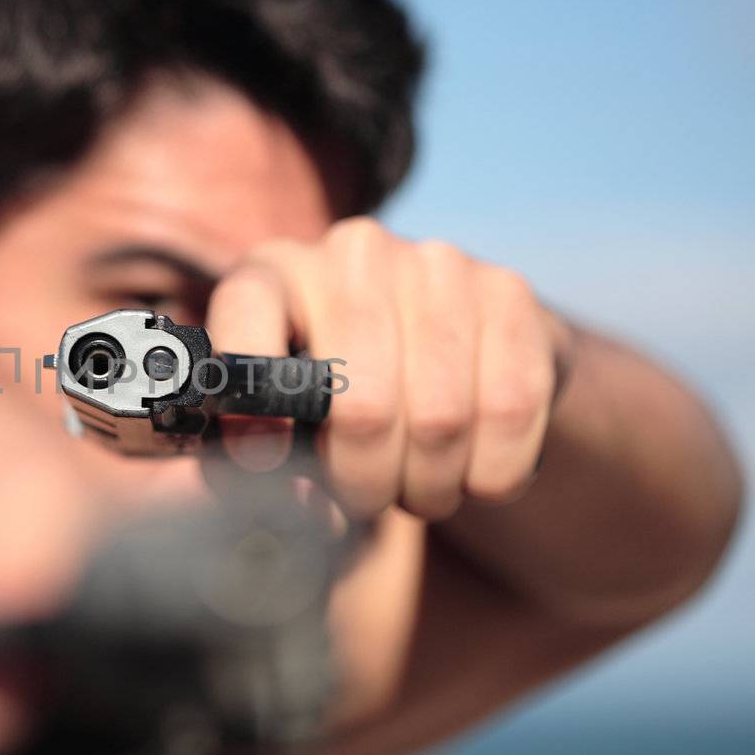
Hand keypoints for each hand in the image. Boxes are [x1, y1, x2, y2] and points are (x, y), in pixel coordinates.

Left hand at [206, 217, 572, 522]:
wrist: (448, 347)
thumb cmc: (342, 394)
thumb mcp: (284, 413)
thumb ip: (267, 454)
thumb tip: (298, 499)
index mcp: (272, 274)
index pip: (246, 319)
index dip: (252, 407)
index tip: (265, 465)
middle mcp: (351, 254)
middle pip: (362, 407)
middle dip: (365, 481)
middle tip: (365, 499)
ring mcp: (435, 265)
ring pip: (440, 418)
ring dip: (429, 485)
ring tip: (416, 489)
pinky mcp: (506, 292)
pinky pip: (508, 411)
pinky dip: (490, 472)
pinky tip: (472, 473)